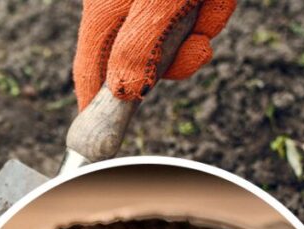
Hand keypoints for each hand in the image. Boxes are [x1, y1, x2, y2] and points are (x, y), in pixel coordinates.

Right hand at [74, 0, 235, 109]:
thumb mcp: (157, 2)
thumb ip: (139, 47)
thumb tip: (124, 93)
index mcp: (104, 9)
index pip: (91, 70)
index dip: (95, 107)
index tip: (98, 140)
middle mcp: (123, 8)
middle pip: (141, 60)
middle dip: (176, 60)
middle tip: (197, 48)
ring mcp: (154, 4)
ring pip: (176, 41)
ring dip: (200, 30)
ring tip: (207, 2)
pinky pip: (196, 19)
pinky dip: (212, 11)